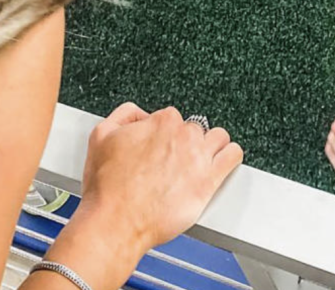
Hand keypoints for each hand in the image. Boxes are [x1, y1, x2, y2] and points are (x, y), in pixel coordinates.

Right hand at [73, 102, 243, 254]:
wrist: (116, 221)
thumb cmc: (108, 187)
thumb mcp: (101, 136)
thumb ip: (125, 116)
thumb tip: (140, 114)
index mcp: (161, 122)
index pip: (172, 118)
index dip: (164, 133)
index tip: (160, 146)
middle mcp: (184, 136)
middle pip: (195, 129)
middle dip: (185, 142)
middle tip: (173, 161)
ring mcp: (199, 157)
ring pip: (218, 138)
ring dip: (211, 145)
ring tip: (201, 159)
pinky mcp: (209, 181)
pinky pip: (233, 156)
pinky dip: (230, 156)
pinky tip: (222, 161)